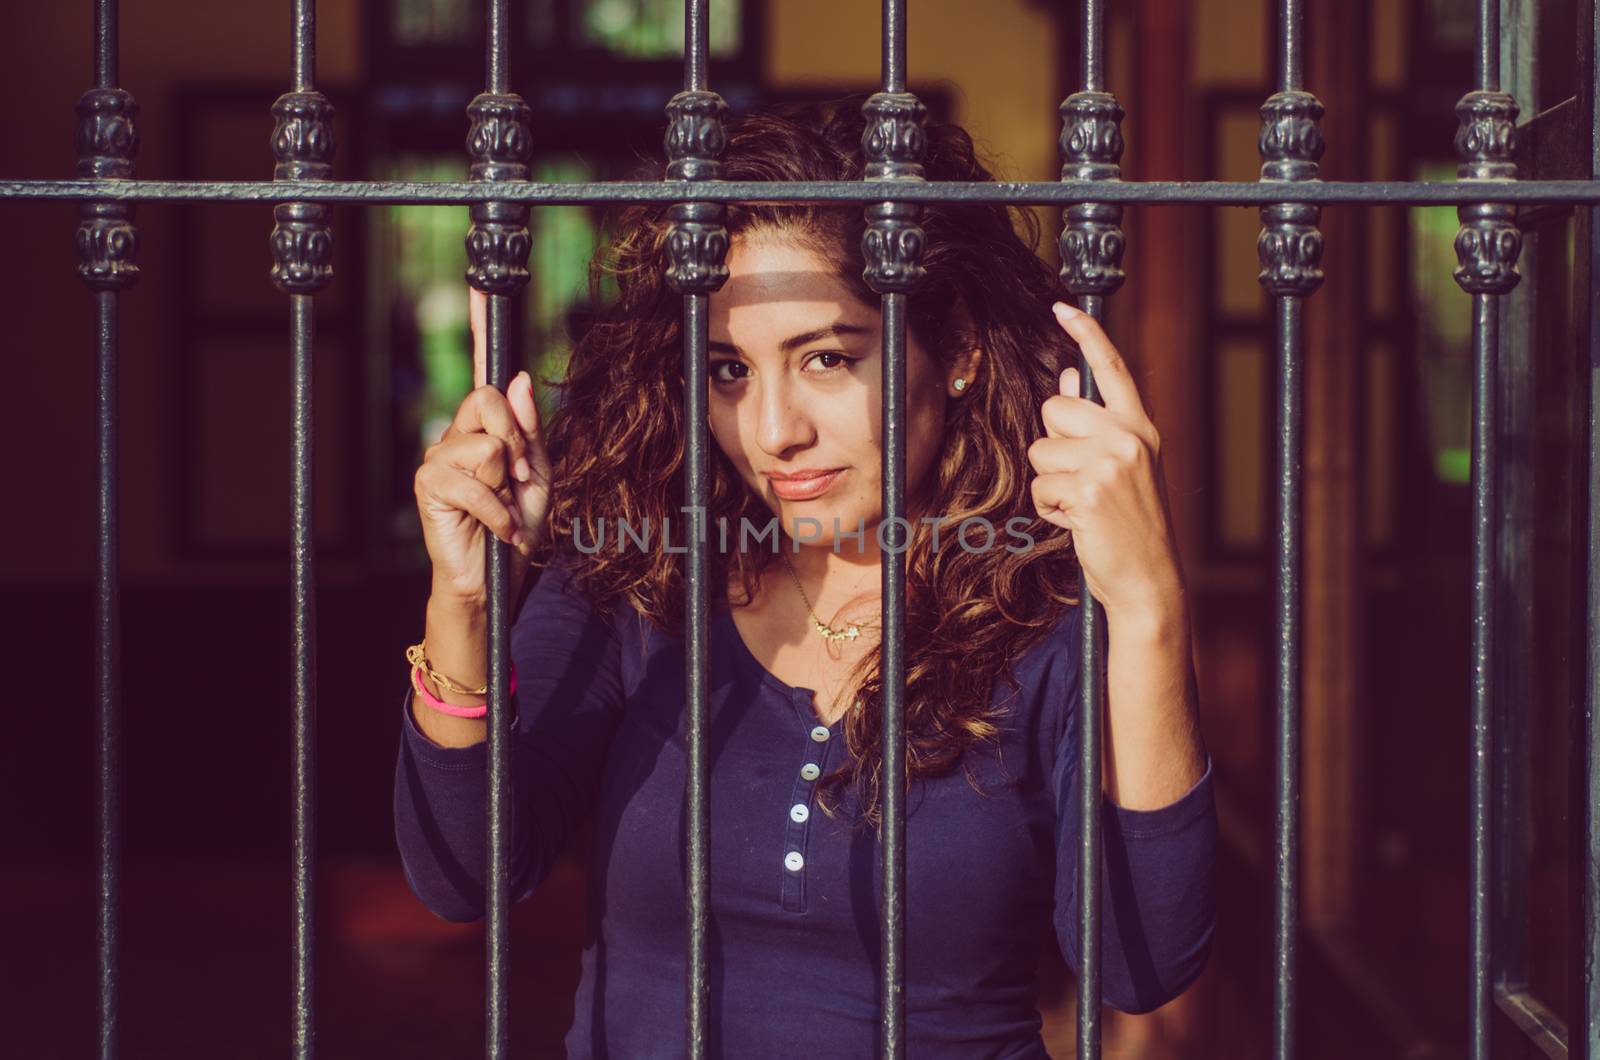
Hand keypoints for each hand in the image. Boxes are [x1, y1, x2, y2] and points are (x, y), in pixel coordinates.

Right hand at [414, 286, 552, 604]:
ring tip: (505, 507)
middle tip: (521, 479)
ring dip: (508, 480)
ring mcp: (437, 455)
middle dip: (518, 441)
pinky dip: (498, 509)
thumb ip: (530, 430)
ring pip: (486, 442)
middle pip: (489, 399)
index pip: (483, 368)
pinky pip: (475, 478)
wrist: (497, 575)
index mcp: (485, 425)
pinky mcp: (428, 483)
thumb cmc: (516, 525)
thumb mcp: (538, 475)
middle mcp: (456, 431)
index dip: (480, 326)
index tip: (483, 288)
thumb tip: (520, 379)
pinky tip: (499, 529)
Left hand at [1028, 301, 1186, 624]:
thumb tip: (1062, 379)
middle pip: (1054, 409)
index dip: (1086, 334)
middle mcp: (1129, 438)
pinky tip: (1076, 523)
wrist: (1148, 578)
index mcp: (1140, 427)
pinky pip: (1039, 487)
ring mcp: (1110, 463)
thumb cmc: (1128, 523)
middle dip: (1053, 444)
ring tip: (1082, 506)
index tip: (1061, 307)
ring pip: (1041, 451)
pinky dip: (1048, 510)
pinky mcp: (1087, 491)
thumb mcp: (1120, 466)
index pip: (1111, 368)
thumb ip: (1094, 423)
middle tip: (1080, 480)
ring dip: (1049, 483)